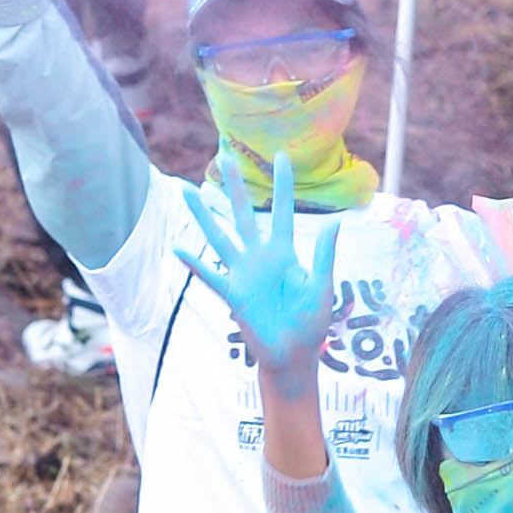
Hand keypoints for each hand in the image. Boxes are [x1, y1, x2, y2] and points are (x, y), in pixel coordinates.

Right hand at [174, 157, 342, 378]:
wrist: (295, 355)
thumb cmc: (311, 324)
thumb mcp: (323, 286)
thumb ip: (325, 255)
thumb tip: (334, 222)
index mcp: (285, 253)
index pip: (283, 211)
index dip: (283, 184)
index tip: (281, 156)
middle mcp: (260, 257)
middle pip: (244, 214)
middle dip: (235, 187)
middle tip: (225, 157)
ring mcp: (244, 274)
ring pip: (220, 237)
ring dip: (203, 215)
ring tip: (187, 190)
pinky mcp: (234, 294)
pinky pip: (211, 276)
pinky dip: (195, 264)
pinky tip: (178, 248)